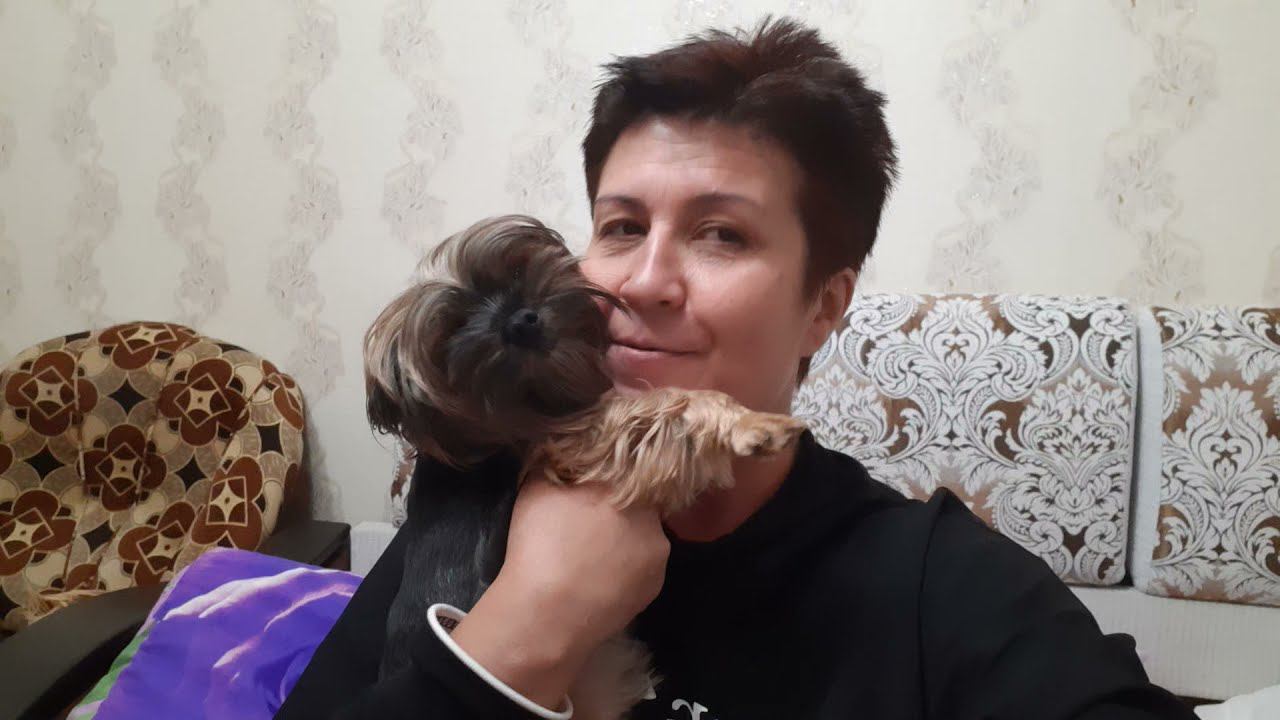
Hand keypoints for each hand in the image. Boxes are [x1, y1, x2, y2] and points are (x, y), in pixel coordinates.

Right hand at [451, 478, 669, 708]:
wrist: (547, 612)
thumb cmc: (540, 544)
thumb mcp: (535, 488)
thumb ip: (555, 467)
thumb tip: (562, 461)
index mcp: (626, 487)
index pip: (624, 475)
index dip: (603, 486)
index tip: (585, 497)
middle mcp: (652, 517)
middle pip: (636, 507)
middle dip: (616, 513)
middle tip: (587, 526)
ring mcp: (658, 555)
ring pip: (641, 539)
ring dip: (623, 543)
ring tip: (592, 558)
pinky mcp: (655, 588)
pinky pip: (641, 569)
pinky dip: (625, 571)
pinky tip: (600, 579)